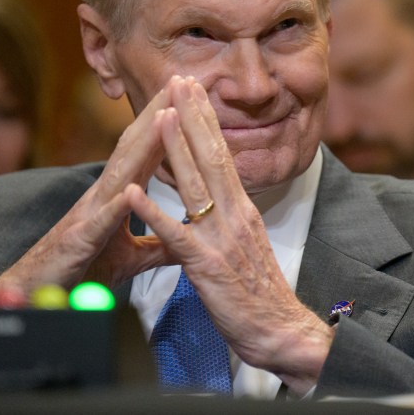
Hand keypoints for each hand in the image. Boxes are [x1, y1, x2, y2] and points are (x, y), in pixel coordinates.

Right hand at [0, 85, 175, 305]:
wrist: (35, 292)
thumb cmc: (80, 268)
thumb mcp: (131, 257)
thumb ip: (159, 244)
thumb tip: (188, 238)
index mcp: (117, 196)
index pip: (146, 152)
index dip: (168, 123)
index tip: (190, 95)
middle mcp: (102, 196)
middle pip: (133, 147)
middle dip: (157, 113)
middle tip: (180, 81)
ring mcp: (89, 215)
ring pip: (120, 172)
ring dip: (142, 143)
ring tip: (165, 115)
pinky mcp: (79, 242)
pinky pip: (100, 222)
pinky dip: (117, 206)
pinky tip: (133, 192)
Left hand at [127, 77, 333, 394]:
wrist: (280, 333)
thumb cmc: (260, 296)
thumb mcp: (245, 247)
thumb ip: (230, 220)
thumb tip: (221, 199)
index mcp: (243, 210)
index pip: (223, 156)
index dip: (207, 122)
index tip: (195, 91)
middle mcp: (235, 216)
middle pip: (213, 157)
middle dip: (194, 117)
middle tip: (180, 81)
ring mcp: (221, 238)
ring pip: (196, 185)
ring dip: (177, 148)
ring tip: (162, 115)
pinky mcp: (206, 266)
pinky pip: (175, 235)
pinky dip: (153, 212)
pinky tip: (133, 193)